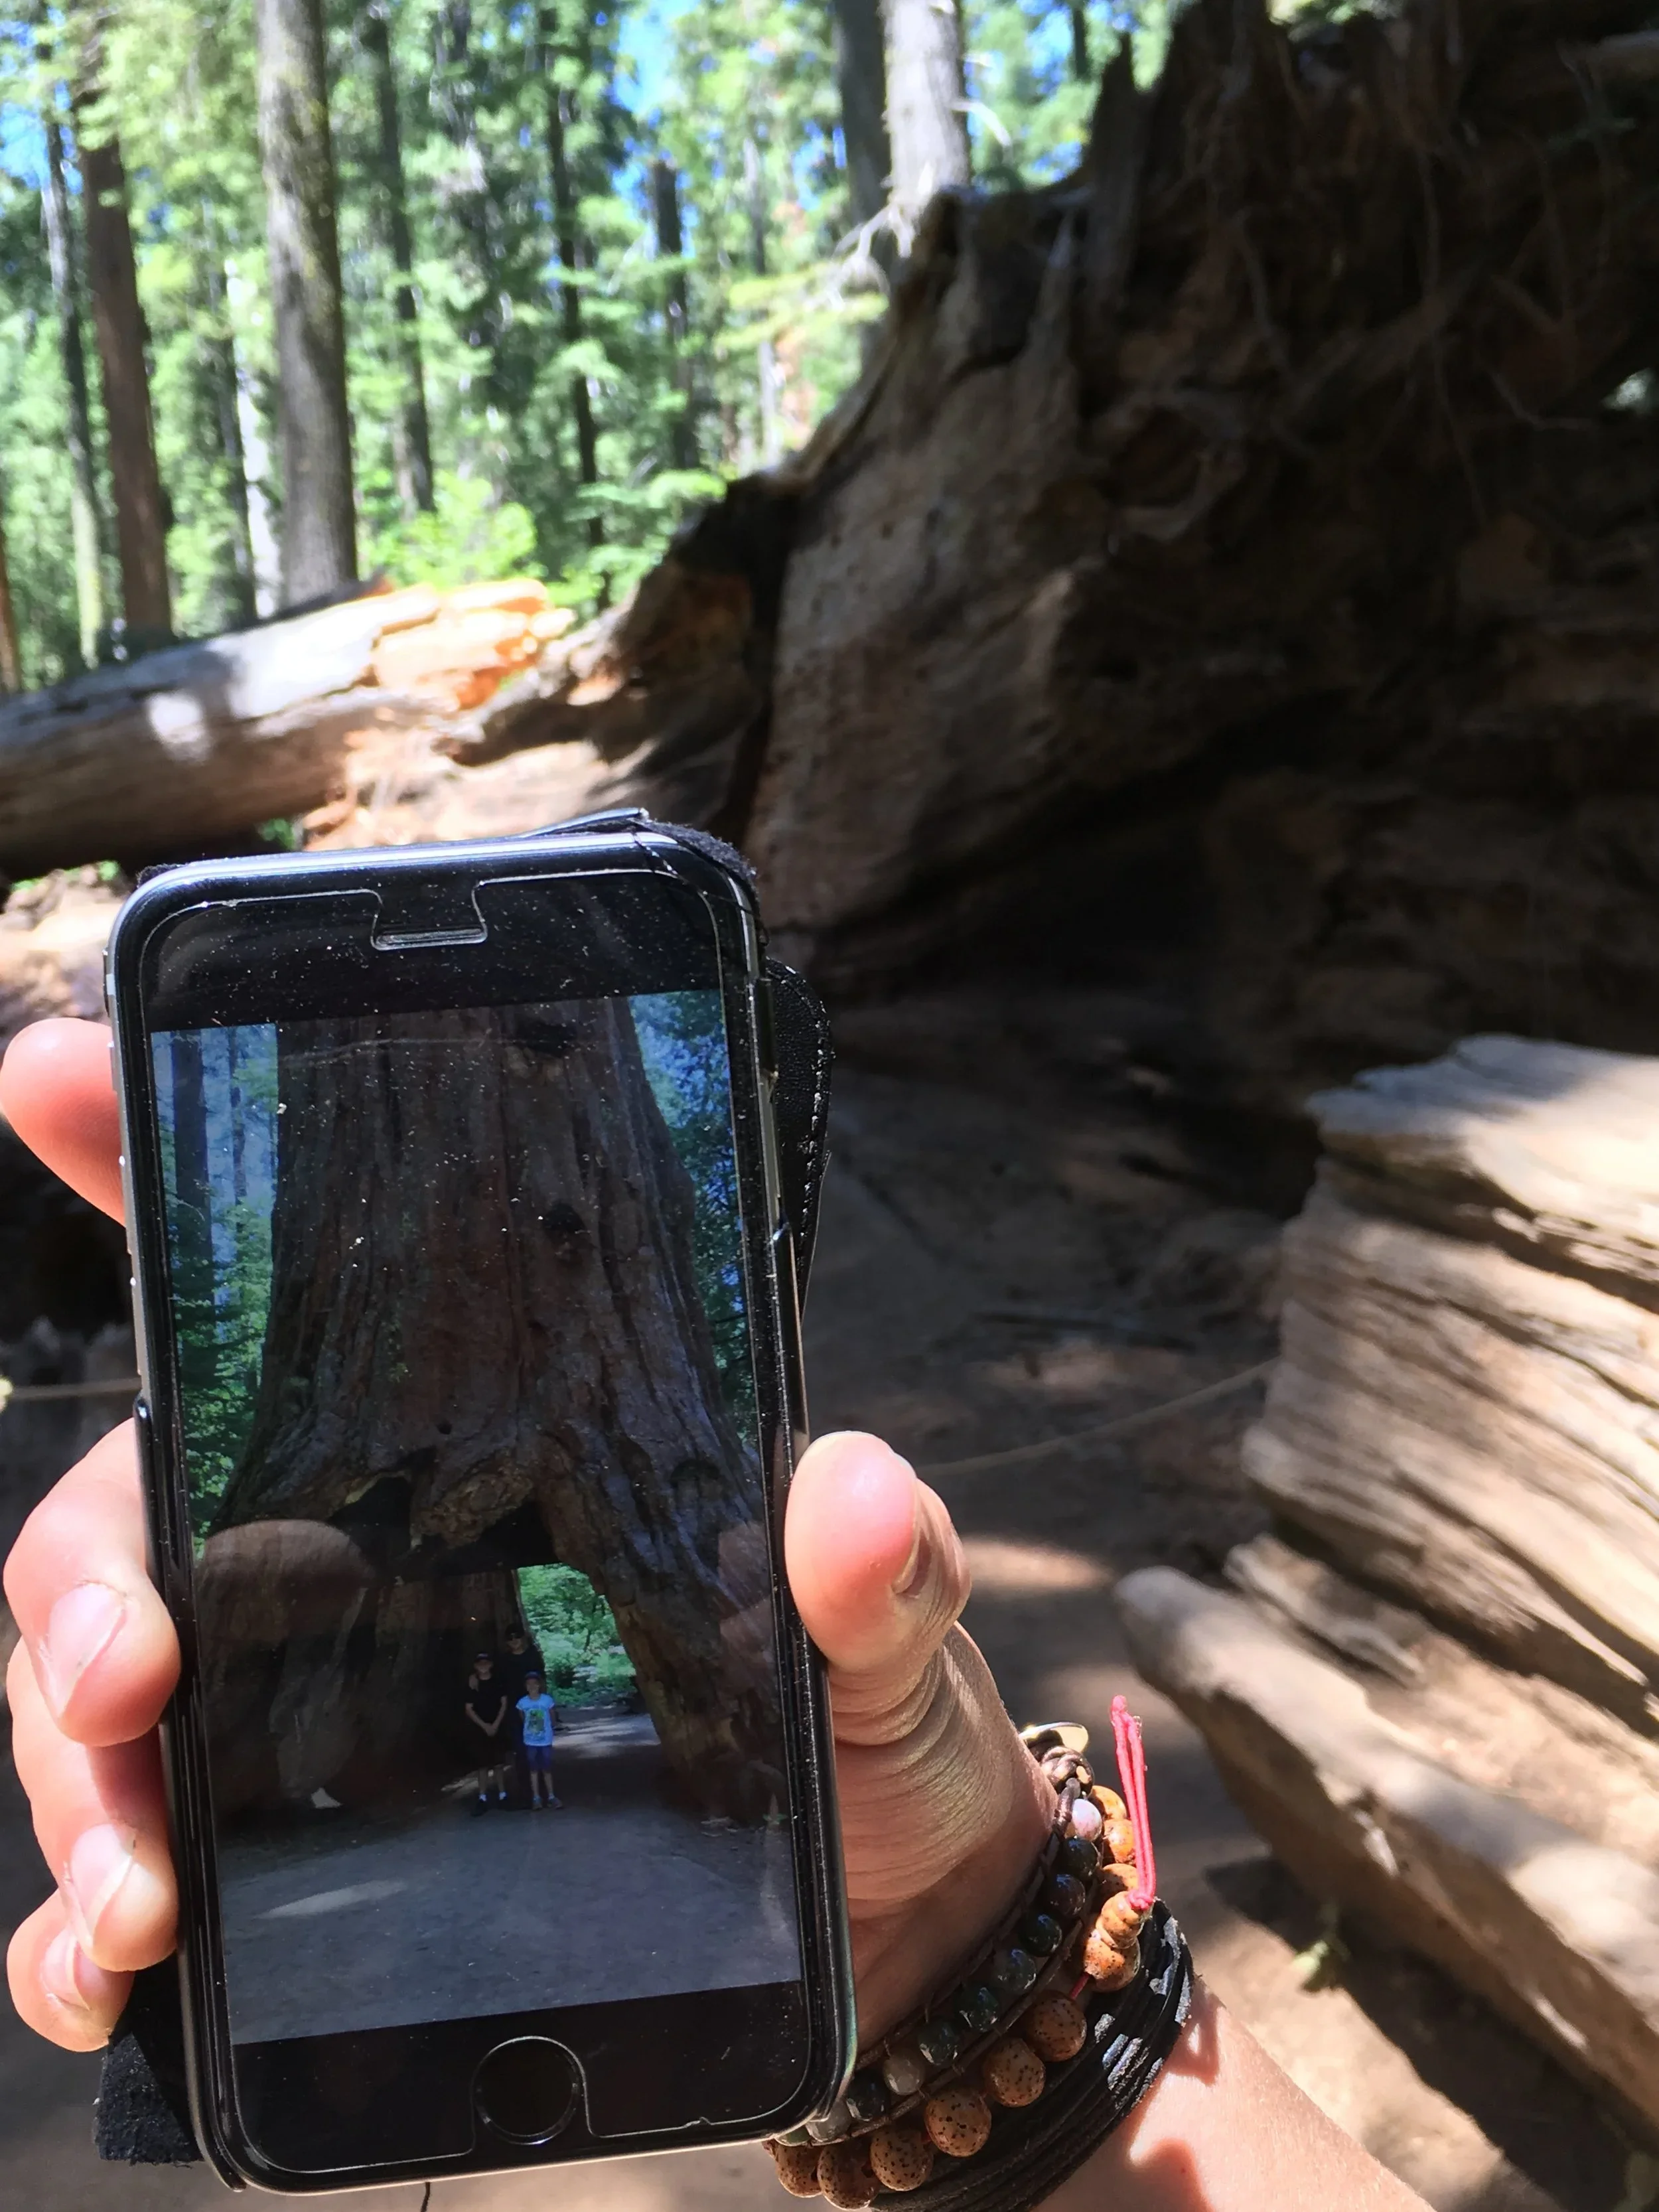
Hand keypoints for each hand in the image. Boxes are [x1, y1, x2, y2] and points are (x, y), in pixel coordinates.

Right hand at [1, 1017, 1049, 2052]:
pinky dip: (80, 1937)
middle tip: (126, 1672)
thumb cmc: (862, 1726)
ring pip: (98, 1708)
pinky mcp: (301, 1867)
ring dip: (77, 1789)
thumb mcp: (890, 1627)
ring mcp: (305, 1716)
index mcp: (462, 1448)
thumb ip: (880, 1565)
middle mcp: (348, 1558)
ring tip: (138, 1894)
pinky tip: (110, 1973)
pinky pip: (133, 1886)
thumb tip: (848, 1497)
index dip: (152, 1166)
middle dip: (84, 1594)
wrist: (876, 1912)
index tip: (56, 1074)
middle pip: (126, 1529)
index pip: (287, 1290)